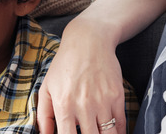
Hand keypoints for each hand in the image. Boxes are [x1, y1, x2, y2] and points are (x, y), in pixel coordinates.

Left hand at [37, 17, 127, 133]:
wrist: (88, 41)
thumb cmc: (64, 65)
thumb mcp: (47, 88)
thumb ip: (43, 116)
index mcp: (63, 105)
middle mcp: (84, 106)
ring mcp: (103, 102)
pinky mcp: (117, 96)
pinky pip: (121, 124)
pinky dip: (118, 132)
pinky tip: (112, 132)